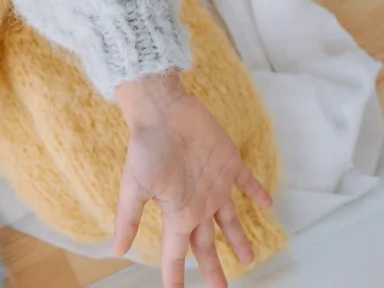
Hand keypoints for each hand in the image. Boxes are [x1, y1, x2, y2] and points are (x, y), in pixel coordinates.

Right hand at [113, 73, 273, 287]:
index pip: (176, 251)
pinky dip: (258, 193)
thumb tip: (116, 250)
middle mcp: (196, 203)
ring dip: (238, 239)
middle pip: (206, 243)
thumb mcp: (134, 187)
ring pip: (229, 220)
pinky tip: (267, 203)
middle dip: (213, 267)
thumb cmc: (147, 148)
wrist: (163, 112)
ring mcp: (214, 185)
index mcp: (176, 211)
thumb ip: (128, 218)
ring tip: (248, 258)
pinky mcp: (228, 164)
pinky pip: (247, 184)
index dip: (176, 273)